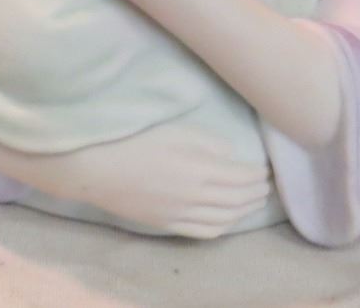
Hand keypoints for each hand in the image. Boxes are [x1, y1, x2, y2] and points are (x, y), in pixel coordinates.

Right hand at [0, 121, 272, 239]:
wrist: (92, 165)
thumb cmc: (131, 136)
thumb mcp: (175, 127)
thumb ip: (208, 141)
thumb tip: (233, 152)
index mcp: (200, 168)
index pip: (244, 177)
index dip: (260, 173)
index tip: (267, 165)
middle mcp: (195, 195)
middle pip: (239, 199)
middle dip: (257, 191)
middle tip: (266, 182)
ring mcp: (180, 213)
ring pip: (225, 219)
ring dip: (244, 210)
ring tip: (253, 200)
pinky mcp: (165, 223)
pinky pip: (204, 232)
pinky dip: (223, 227)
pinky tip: (228, 219)